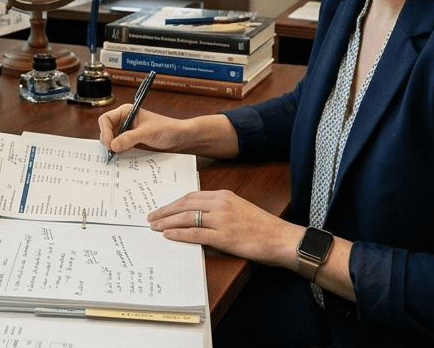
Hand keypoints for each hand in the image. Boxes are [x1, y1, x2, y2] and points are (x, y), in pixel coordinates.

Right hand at [97, 107, 239, 158]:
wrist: (180, 139)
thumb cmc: (167, 129)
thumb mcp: (147, 133)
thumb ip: (129, 138)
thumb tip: (113, 146)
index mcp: (126, 112)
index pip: (105, 120)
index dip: (105, 132)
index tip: (110, 144)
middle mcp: (124, 122)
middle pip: (106, 131)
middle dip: (108, 142)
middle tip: (114, 152)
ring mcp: (127, 133)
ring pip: (112, 141)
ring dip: (114, 148)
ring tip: (119, 155)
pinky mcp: (131, 143)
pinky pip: (120, 148)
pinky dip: (119, 153)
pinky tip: (124, 157)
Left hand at [147, 190, 302, 267]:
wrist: (281, 239)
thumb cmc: (262, 227)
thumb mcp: (239, 210)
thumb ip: (218, 210)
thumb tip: (196, 217)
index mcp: (224, 195)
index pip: (191, 196)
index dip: (173, 203)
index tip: (162, 208)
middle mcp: (221, 204)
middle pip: (184, 204)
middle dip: (165, 211)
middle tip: (151, 217)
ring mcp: (222, 220)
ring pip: (186, 218)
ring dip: (167, 223)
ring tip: (154, 227)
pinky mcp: (224, 237)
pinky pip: (195, 234)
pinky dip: (179, 234)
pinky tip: (168, 235)